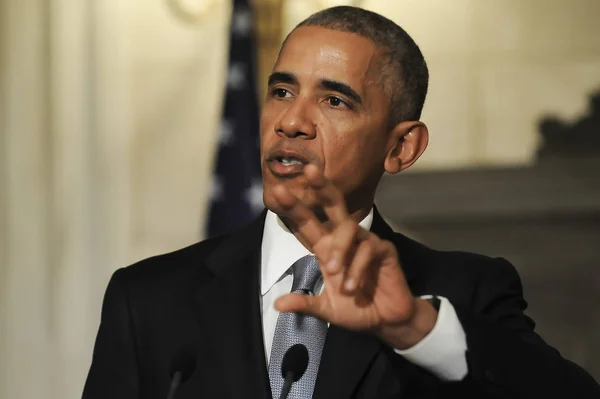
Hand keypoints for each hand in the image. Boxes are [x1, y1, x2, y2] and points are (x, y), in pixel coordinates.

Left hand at [272, 164, 437, 349]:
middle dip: (321, 187)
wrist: (386, 320)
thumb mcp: (326, 309)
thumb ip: (304, 304)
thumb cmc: (356, 309)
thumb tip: (276, 304)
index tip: (277, 193)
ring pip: (349, 228)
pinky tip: (352, 287)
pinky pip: (369, 249)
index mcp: (327, 249)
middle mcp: (344, 240)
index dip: (294, 210)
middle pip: (332, 205)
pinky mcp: (384, 250)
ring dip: (339, 248)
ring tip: (332, 270)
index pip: (307, 225)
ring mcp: (365, 242)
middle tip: (308, 171)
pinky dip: (357, 268)